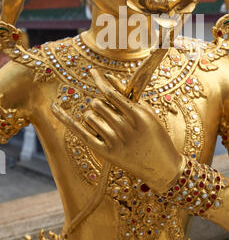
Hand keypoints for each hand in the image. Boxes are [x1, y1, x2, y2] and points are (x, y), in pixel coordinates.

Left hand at [51, 69, 183, 193]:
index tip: (92, 72)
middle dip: (100, 104)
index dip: (100, 81)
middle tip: (111, 112)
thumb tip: (108, 78)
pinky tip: (54, 108)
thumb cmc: (157, 136)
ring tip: (108, 124)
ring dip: (94, 116)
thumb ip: (128, 95)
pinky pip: (81, 133)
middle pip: (97, 104)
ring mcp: (115, 141)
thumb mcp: (148, 113)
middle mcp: (125, 128)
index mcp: (137, 115)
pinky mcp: (106, 153)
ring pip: (89, 117)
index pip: (111, 93)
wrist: (163, 167)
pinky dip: (66, 120)